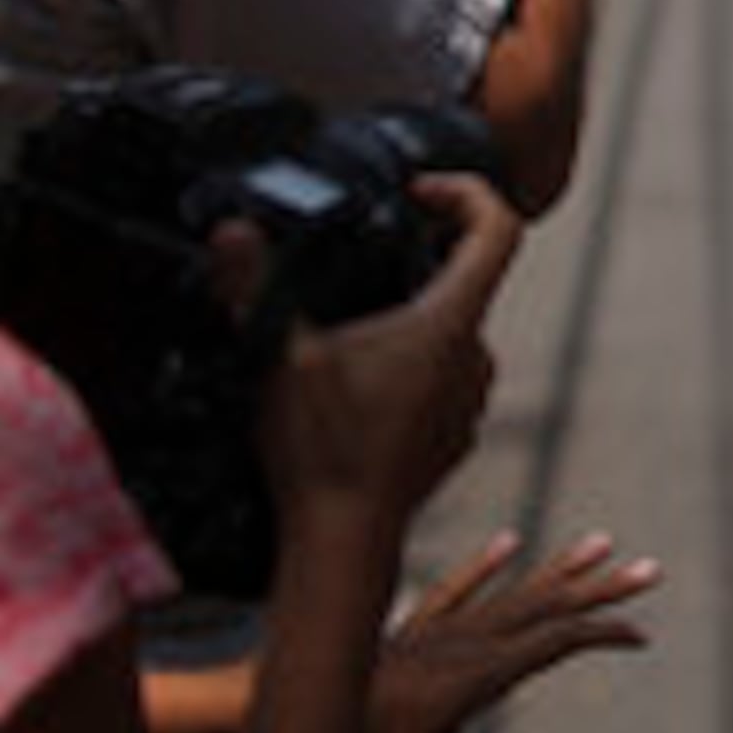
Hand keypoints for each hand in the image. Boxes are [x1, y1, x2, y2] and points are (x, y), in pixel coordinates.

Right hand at [245, 173, 523, 536]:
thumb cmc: (321, 452)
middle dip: (423, 252)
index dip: (468, 193)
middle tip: (370, 248)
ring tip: (352, 318)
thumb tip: (232, 233)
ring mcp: (472, 395)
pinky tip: (360, 376)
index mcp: (450, 324)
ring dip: (414, 312)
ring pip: (456, 329)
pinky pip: (446, 375)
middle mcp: (477, 355)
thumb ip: (255, 289)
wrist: (345, 539)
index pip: (499, 229)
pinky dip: (413, 360)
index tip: (421, 193)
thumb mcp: (278, 359)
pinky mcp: (457, 429)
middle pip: (472, 276)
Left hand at [362, 530, 658, 732]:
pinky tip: (509, 541)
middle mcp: (468, 641)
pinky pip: (455, 590)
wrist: (292, 713)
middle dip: (600, 590)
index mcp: (480, 671)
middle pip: (546, 608)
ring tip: (601, 542)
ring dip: (559, 569)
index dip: (602, 634)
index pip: (557, 642)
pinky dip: (484, 566)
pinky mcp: (412, 631)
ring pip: (512, 593)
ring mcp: (440, 632)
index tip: (640, 635)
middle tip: (650, 570)